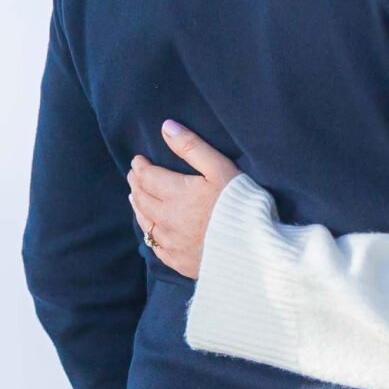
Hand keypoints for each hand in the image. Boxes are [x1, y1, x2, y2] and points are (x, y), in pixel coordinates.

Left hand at [125, 120, 236, 279]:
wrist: (254, 250)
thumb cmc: (241, 204)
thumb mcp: (220, 168)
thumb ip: (192, 147)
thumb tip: (167, 127)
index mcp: (176, 194)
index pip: (147, 177)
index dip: (140, 167)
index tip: (138, 160)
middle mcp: (167, 219)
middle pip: (141, 199)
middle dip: (136, 184)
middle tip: (134, 175)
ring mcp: (171, 243)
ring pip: (144, 222)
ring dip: (137, 206)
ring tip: (135, 197)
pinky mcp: (178, 262)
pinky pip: (155, 246)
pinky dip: (148, 232)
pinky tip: (150, 229)